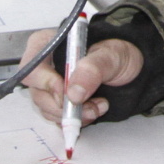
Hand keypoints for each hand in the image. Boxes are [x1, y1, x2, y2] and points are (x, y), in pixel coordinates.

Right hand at [19, 28, 142, 126]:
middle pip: (38, 93)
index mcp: (50, 44)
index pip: (31, 65)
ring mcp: (51, 86)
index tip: (66, 93)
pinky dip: (77, 119)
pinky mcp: (60, 101)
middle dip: (64, 105)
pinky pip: (58, 118)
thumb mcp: (111, 55)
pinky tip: (95, 109)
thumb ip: (92, 69)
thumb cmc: (118, 53)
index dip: (44, 83)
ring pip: (48, 109)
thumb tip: (73, 93)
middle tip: (90, 107)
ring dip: (74, 115)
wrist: (133, 69)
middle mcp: (45, 66)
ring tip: (99, 106)